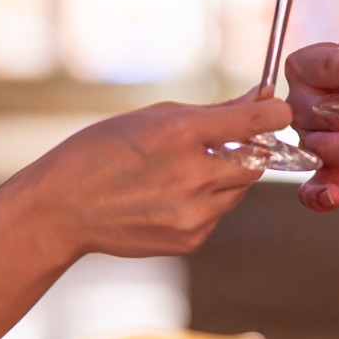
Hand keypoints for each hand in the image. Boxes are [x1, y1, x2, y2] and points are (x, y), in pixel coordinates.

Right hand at [10, 94, 292, 260]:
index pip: (254, 123)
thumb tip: (261, 98)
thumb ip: (213, 112)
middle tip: (227, 140)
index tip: (277, 111)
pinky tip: (170, 196)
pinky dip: (207, 202)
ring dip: (227, 176)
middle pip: (257, 161)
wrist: (62, 210)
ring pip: (239, 190)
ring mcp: (192, 215)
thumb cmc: (103, 151)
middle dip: (250, 148)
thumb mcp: (152, 117)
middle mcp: (191, 177)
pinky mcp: (189, 240)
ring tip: (184, 169)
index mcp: (179, 135)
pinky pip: (218, 215)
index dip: (274, 114)